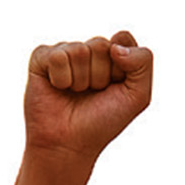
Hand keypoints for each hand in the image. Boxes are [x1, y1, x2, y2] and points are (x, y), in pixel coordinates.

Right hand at [24, 31, 152, 157]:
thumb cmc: (101, 123)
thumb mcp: (137, 96)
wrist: (69, 146)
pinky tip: (58, 89)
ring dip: (80, 80)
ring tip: (74, 94)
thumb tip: (114, 43)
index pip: (122, 38)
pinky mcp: (41, 59)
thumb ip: (143, 61)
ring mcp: (64, 53)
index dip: (120, 67)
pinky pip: (57, 56)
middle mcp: (88, 51)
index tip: (114, 87)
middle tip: (91, 94)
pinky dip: (61, 78)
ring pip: (79, 50)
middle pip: (101, 44)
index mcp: (111, 56)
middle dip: (99, 75)